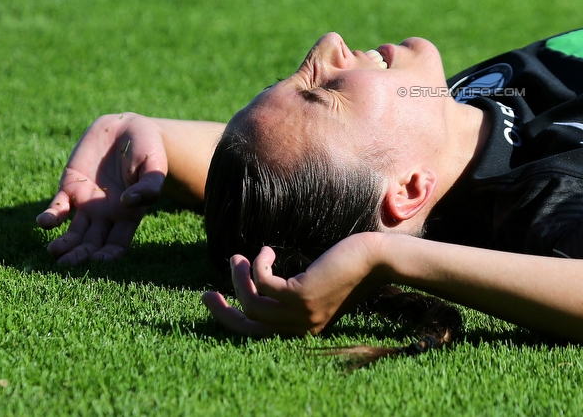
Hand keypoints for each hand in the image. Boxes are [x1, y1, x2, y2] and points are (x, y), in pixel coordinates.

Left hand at [37, 113, 167, 263]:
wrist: (127, 127)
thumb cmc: (147, 149)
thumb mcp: (154, 166)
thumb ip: (148, 186)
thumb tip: (128, 204)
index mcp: (129, 214)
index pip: (117, 244)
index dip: (108, 256)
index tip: (99, 261)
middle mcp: (106, 214)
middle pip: (92, 243)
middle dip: (80, 255)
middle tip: (68, 264)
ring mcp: (87, 203)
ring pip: (73, 232)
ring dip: (63, 244)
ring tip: (55, 251)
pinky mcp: (70, 188)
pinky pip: (58, 208)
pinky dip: (50, 218)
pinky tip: (44, 223)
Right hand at [202, 234, 384, 336]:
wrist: (377, 259)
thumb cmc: (350, 266)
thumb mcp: (317, 283)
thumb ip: (292, 290)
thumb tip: (262, 281)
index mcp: (303, 328)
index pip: (258, 333)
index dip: (232, 319)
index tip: (217, 298)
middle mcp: (300, 326)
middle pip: (247, 325)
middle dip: (221, 311)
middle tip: (205, 293)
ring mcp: (301, 313)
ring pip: (251, 302)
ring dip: (239, 279)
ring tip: (239, 258)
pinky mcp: (302, 294)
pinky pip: (263, 283)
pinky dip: (258, 265)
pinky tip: (267, 250)